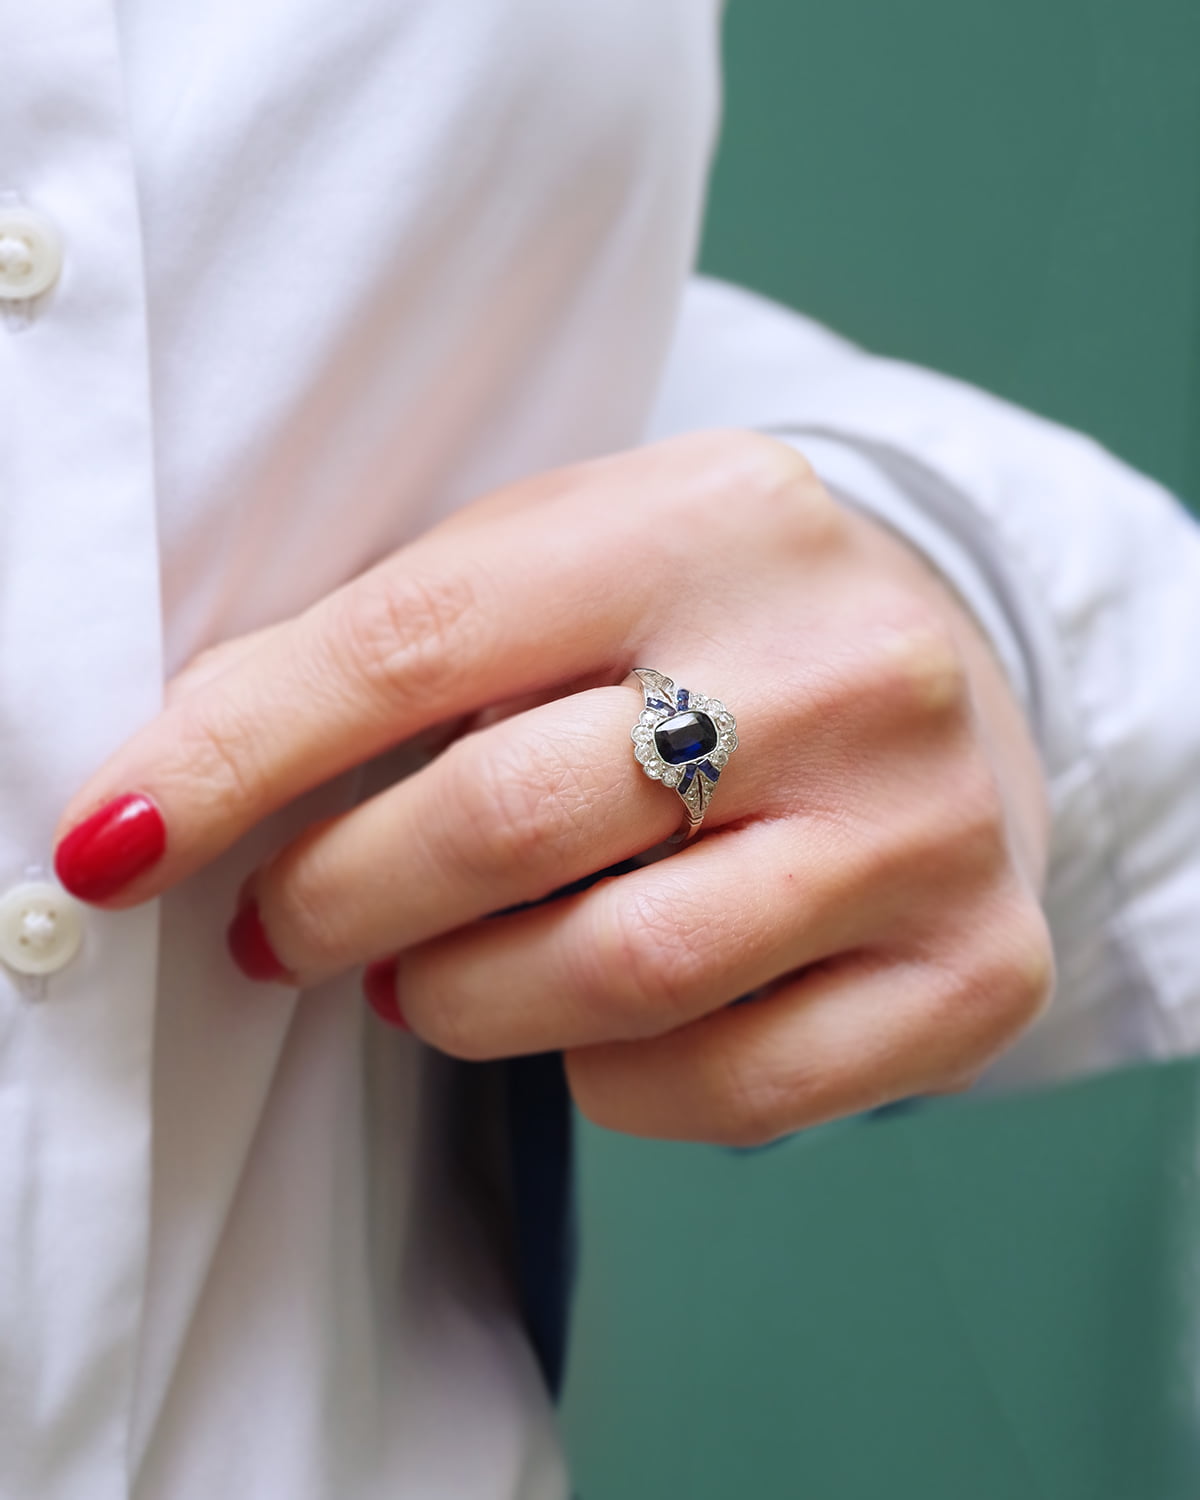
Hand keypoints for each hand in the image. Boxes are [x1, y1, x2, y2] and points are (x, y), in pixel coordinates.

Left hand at [53, 431, 1052, 1144]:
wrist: (951, 682)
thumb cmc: (713, 628)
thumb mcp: (576, 568)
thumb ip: (406, 646)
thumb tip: (176, 789)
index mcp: (716, 516)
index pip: (417, 642)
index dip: (236, 754)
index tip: (111, 843)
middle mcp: (849, 664)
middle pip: (507, 823)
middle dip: (339, 901)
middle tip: (286, 928)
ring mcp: (926, 826)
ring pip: (612, 977)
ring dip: (462, 1002)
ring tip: (430, 978)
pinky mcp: (974, 968)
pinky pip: (727, 1088)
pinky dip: (608, 1080)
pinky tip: (595, 1026)